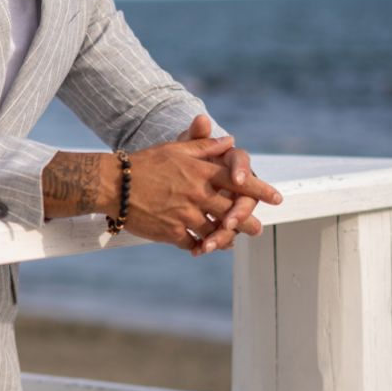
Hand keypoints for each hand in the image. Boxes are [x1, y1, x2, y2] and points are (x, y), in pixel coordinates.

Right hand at [121, 133, 281, 250]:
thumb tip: (229, 141)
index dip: (260, 190)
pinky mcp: (171, 232)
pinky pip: (192, 243)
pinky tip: (202, 249)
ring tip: (231, 242)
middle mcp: (198, 195)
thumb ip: (205, 147)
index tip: (277, 198)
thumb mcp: (176, 150)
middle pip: (233, 212)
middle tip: (258, 229)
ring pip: (215, 232)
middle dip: (248, 222)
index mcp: (202, 173)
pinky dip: (200, 247)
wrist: (114, 184)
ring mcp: (186, 215)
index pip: (240, 182)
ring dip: (225, 238)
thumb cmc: (145, 163)